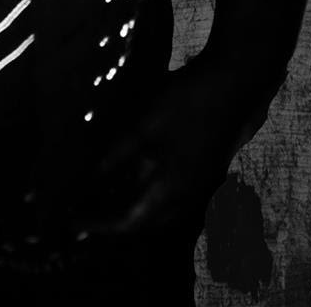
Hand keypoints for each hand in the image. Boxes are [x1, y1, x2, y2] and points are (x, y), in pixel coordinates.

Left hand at [77, 50, 266, 241]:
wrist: (234, 83)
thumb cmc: (187, 102)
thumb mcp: (145, 126)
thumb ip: (119, 156)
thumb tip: (92, 178)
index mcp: (173, 190)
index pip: (130, 221)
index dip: (101, 225)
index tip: (75, 226)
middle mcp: (188, 196)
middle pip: (147, 222)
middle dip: (116, 221)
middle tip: (86, 216)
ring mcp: (200, 185)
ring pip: (161, 209)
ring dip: (133, 208)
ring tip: (104, 199)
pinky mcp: (204, 170)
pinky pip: (172, 194)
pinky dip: (148, 193)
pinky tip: (134, 175)